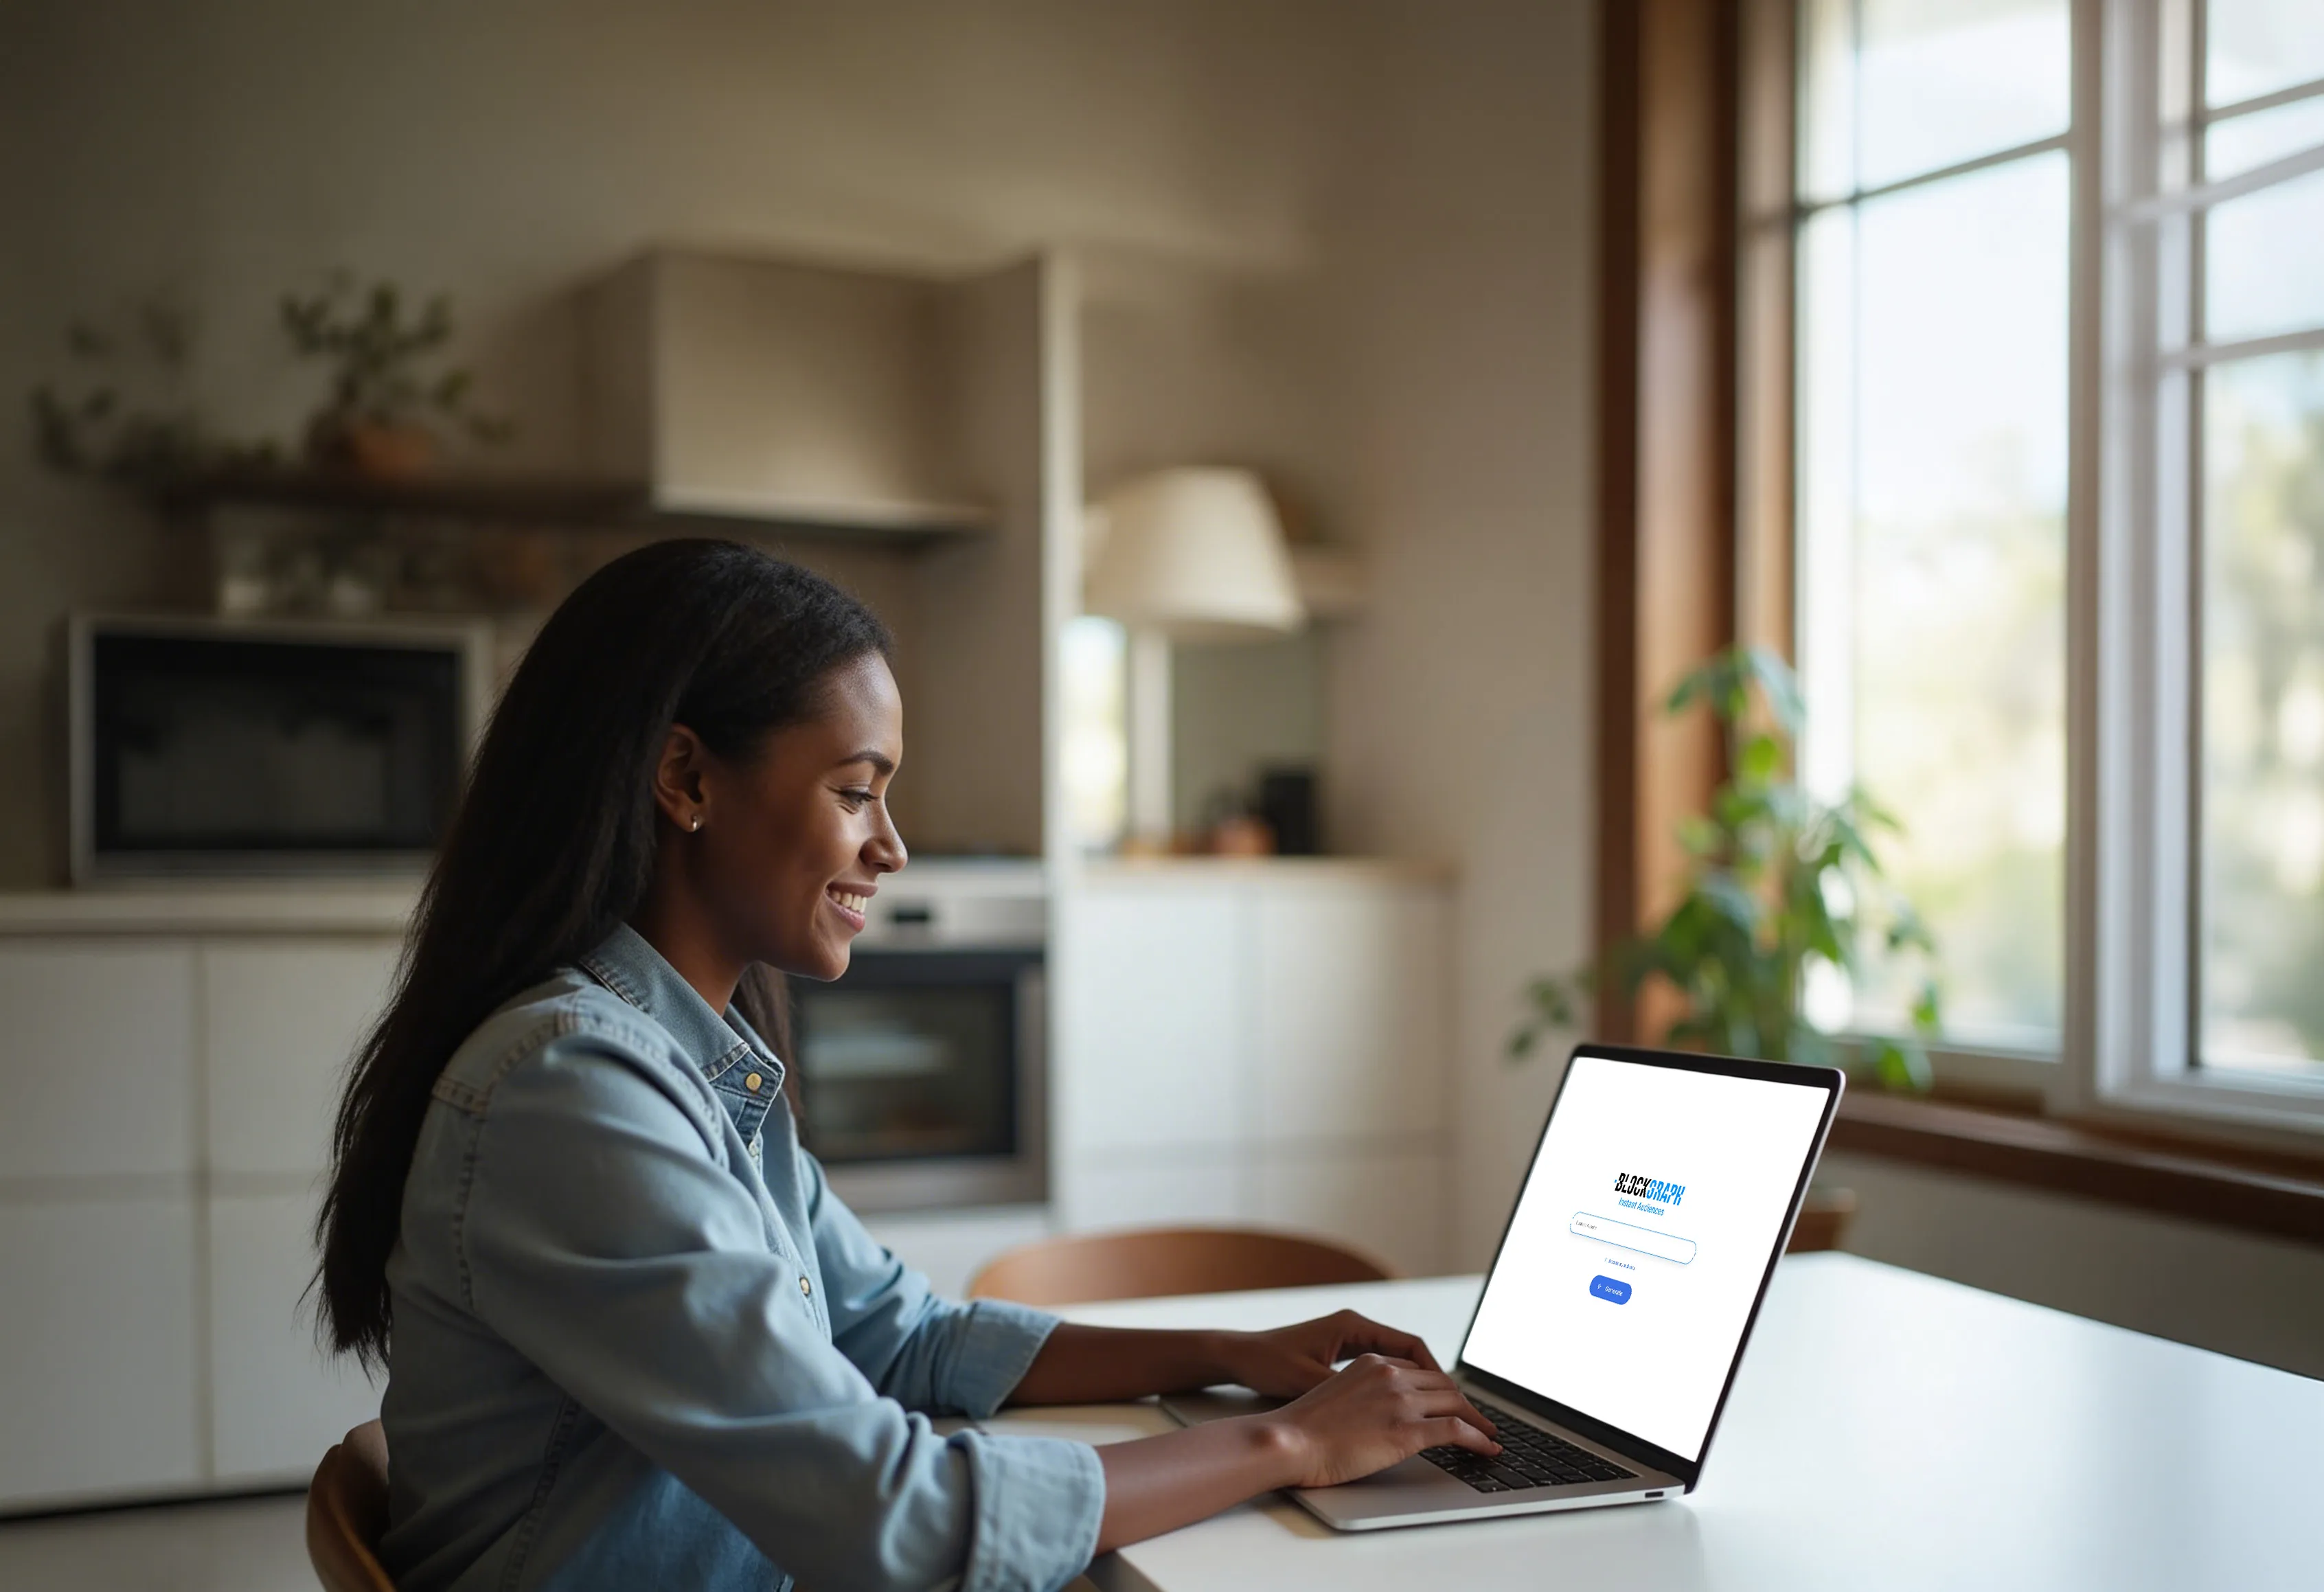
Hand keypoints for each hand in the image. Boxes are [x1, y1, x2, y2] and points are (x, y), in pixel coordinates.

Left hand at [1214, 1309, 1445, 1398]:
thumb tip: (1383, 1407)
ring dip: (1419, 1385)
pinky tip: (1404, 1411)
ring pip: (1399, 1361)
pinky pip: (1382, 1370)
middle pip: (1411, 1353)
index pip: (1412, 1345)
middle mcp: (1356, 1328)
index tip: (1454, 1398)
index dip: (1436, 1373)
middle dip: (1436, 1381)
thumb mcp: (1309, 1378)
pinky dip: (1398, 1387)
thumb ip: (1347, 1390)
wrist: (1239, 1356)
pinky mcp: (1340, 1355)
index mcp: (1353, 1326)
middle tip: (1457, 1411)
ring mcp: (1349, 1340)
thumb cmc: (1269, 1363)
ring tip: (1438, 1414)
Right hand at [1256, 1354, 1500, 1488]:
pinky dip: (1479, 1438)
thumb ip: (1363, 1392)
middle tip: (1479, 1420)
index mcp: (1371, 1361)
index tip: (1451, 1401)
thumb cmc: (1302, 1427)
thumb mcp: (1334, 1392)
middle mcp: (1390, 1374)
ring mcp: (1401, 1400)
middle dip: (1465, 1403)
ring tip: (1489, 1435)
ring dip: (1479, 1421)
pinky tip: (1487, 1449)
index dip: (1440, 1388)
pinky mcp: (1407, 1430)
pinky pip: (1457, 1430)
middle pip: (1443, 1384)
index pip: (1420, 1370)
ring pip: (1456, 1403)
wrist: (1288, 1440)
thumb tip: (1380, 1411)